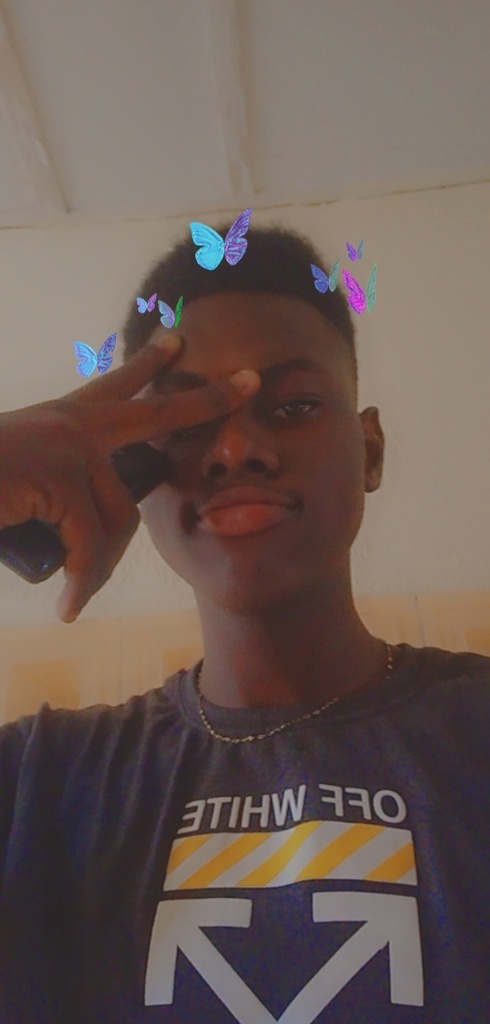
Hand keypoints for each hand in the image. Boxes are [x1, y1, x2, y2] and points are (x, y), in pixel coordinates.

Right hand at [0, 332, 259, 620]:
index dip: (149, 367)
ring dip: (96, 568)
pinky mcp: (60, 472)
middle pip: (157, 411)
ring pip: (117, 516)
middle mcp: (70, 423)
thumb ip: (61, 497)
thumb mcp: (24, 493)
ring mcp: (68, 444)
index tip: (178, 343)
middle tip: (254, 382)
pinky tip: (67, 605)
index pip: (115, 387)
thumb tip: (92, 536)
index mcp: (60, 421)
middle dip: (210, 399)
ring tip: (73, 596)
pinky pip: (91, 540)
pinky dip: (80, 581)